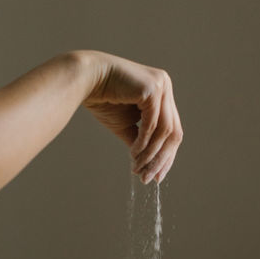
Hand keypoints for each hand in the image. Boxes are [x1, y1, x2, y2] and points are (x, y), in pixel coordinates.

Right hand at [81, 52, 182, 183]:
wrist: (85, 80)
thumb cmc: (103, 99)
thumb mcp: (126, 125)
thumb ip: (140, 140)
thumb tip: (148, 163)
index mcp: (162, 93)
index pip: (172, 129)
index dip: (167, 156)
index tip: (156, 176)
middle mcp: (165, 87)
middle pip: (174, 132)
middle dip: (161, 159)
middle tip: (148, 178)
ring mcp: (161, 86)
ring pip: (165, 131)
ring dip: (151, 154)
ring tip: (137, 168)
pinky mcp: (153, 89)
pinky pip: (153, 124)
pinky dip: (144, 143)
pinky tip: (134, 155)